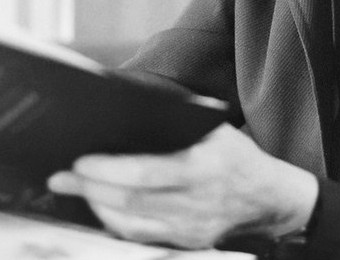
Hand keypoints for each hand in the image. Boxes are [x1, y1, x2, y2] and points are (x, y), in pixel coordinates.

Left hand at [48, 123, 318, 248]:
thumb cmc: (239, 156)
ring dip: (96, 207)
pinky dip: (114, 222)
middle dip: (90, 189)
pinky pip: (141, 238)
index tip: (82, 161)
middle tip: (61, 176)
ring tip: (73, 189)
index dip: (110, 171)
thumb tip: (138, 103)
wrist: (269, 199)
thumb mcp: (218, 129)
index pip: (148, 174)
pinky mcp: (186, 244)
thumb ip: (183, 120)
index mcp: (203, 167)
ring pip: (130, 225)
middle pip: (131, 202)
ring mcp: (189, 230)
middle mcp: (195, 202)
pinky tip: (100, 206)